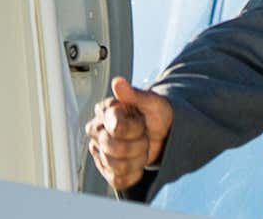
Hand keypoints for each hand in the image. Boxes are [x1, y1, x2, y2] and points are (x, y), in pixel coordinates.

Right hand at [85, 76, 172, 190]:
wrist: (164, 134)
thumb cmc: (156, 115)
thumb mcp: (152, 102)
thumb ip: (134, 94)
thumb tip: (118, 82)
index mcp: (105, 111)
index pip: (116, 127)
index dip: (135, 128)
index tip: (142, 121)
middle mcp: (97, 130)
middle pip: (113, 148)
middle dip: (137, 144)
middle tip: (143, 135)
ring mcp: (99, 151)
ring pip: (116, 166)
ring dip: (137, 159)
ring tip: (140, 148)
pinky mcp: (105, 169)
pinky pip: (118, 180)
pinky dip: (134, 173)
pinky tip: (137, 162)